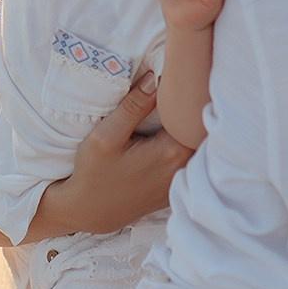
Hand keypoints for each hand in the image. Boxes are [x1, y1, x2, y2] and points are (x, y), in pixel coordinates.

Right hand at [29, 72, 190, 237]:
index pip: (194, 113)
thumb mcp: (105, 136)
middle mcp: (184, 166)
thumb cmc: (94, 173)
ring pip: (195, 142)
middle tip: (177, 84)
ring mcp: (181, 178)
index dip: (189, 92)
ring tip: (173, 104)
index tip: (179, 77)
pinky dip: (182, 141)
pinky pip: (188, 156)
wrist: (89, 212)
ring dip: (187, 124)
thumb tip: (155, 78)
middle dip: (190, 106)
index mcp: (171, 151)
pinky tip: (167, 130)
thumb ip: (133, 107)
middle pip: (198, 127)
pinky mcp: (175, 185)